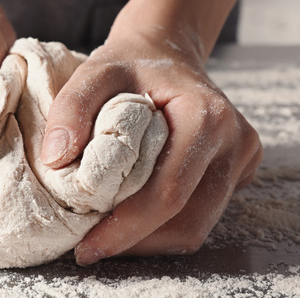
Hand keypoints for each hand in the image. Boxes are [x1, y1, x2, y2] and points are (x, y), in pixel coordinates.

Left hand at [39, 25, 262, 264]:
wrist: (165, 51)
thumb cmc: (129, 63)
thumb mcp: (94, 72)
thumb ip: (72, 107)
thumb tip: (56, 158)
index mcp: (207, 116)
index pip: (169, 192)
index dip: (127, 227)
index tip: (88, 246)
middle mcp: (236, 141)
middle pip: (188, 220)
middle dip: (136, 242)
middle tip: (91, 247)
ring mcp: (242, 159)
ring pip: (197, 227)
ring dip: (149, 241)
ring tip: (106, 236)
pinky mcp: (239, 171)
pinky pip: (201, 216)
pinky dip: (163, 227)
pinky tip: (131, 219)